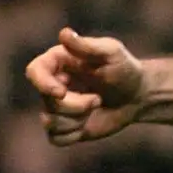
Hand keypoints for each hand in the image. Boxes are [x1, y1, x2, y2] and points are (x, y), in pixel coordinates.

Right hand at [24, 28, 144, 145]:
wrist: (137, 95)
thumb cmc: (125, 69)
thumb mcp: (111, 53)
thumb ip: (86, 46)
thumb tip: (64, 33)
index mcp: (59, 62)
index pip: (34, 71)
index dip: (42, 84)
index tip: (61, 93)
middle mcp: (53, 84)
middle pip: (46, 101)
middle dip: (75, 105)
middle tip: (97, 99)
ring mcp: (57, 107)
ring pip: (49, 122)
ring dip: (77, 119)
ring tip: (95, 106)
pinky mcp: (64, 127)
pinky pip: (56, 138)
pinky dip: (74, 135)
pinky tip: (88, 123)